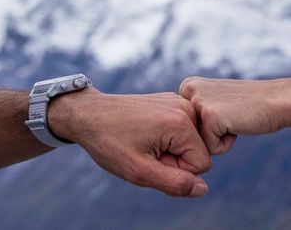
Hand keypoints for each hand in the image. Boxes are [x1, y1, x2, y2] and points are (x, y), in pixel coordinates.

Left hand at [48, 89, 211, 197]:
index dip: (176, 171)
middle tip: (144, 150)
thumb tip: (202, 190)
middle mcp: (185, 107)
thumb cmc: (110, 142)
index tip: (150, 159)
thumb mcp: (139, 171)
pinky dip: (166, 136)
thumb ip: (174, 183)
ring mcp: (178, 101)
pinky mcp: (171, 101)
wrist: (88, 113)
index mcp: (181, 123)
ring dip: (170, 149)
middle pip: (197, 152)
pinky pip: (181, 130)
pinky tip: (144, 132)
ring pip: (190, 142)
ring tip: (143, 141)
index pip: (201, 165)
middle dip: (174, 159)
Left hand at [179, 77, 290, 155]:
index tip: (224, 112)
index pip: (184, 127)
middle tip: (230, 116)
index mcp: (187, 86)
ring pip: (197, 143)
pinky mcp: (209, 116)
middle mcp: (187, 90)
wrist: (277, 100)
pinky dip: (226, 144)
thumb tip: (177, 131)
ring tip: (234, 119)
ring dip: (218, 140)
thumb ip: (196, 110)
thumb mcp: (215, 101)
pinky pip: (210, 149)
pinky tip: (238, 124)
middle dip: (211, 135)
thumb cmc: (248, 107)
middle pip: (187, 135)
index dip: (207, 128)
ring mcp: (198, 101)